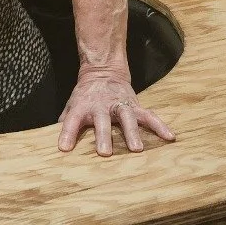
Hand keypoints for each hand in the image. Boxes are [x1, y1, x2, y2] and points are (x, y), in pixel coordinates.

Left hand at [57, 69, 175, 156]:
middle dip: (104, 137)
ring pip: (127, 118)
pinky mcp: (135, 105)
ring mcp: (120, 105)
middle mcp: (101, 106)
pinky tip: (170, 137)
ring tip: (137, 149)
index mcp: (82, 107)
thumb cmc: (85, 96)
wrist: (103, 71)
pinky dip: (160, 125)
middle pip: (102, 122)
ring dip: (132, 133)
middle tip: (105, 153)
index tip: (64, 148)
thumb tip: (55, 146)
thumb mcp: (71, 106)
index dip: (68, 134)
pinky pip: (149, 116)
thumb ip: (65, 124)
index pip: (72, 120)